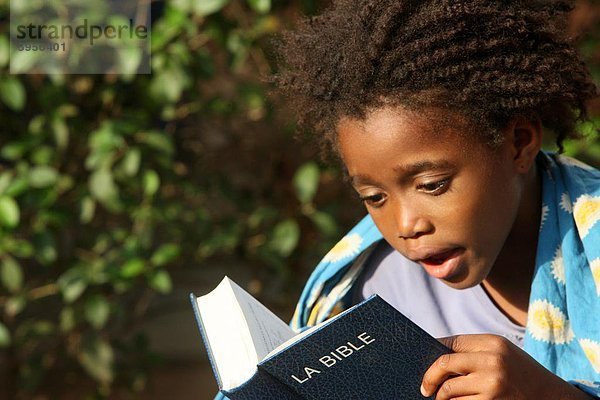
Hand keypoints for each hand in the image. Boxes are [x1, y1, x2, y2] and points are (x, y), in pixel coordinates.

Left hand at [420, 334, 591, 399]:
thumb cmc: (521, 373)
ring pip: (449, 390)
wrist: (552, 396)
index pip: (451, 343)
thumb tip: (435, 353)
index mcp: (492, 342)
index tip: (424, 359)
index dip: (433, 351)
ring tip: (442, 398)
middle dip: (429, 377)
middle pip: (444, 364)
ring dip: (442, 397)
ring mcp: (492, 384)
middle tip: (425, 387)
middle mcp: (492, 361)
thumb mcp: (503, 352)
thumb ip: (475, 351)